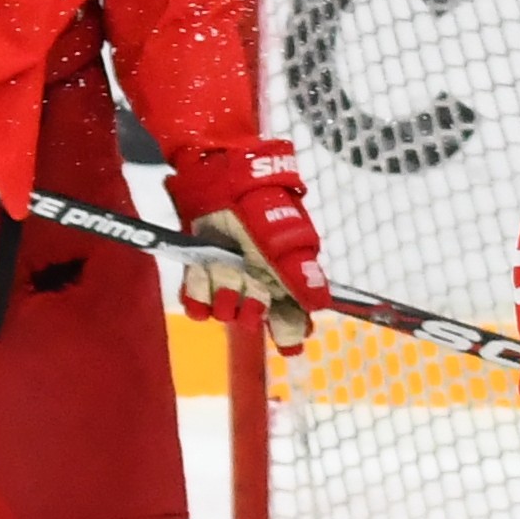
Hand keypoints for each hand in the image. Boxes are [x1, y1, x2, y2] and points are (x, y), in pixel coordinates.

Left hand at [167, 141, 331, 352]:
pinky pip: (197, 305)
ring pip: (224, 311)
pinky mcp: (199, 276)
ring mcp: (228, 282)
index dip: (289, 333)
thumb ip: (299, 273)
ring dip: (220, 291)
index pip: (292, 319)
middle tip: (247, 280)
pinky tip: (201, 272)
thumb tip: (322, 304)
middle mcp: (258, 285)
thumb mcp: (283, 238)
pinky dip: (197, 292)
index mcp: (284, 279)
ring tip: (219, 265)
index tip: (286, 342)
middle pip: (254, 318)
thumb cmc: (259, 205)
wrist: (220, 176)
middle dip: (249, 303)